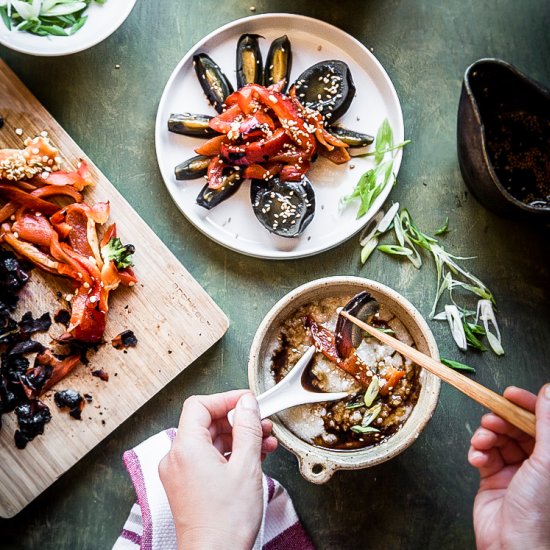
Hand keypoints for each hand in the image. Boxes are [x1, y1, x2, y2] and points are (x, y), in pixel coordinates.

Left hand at [159, 390, 277, 549]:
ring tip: (263, 444)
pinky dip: (228, 455)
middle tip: (262, 424)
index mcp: (185, 448)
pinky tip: (251, 460)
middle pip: (206, 423)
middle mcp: (176, 458)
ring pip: (209, 442)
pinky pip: (206, 459)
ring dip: (237, 439)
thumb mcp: (246, 466)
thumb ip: (247, 428)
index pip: (200, 405)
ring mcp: (179, 473)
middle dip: (237, 421)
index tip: (247, 401)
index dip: (226, 399)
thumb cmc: (226, 522)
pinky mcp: (186, 486)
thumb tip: (247, 403)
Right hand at [468, 384, 549, 548]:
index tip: (509, 394)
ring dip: (485, 436)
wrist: (513, 546)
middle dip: (500, 421)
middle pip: (515, 427)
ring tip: (481, 442)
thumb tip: (549, 390)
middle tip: (490, 420)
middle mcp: (536, 463)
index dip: (526, 405)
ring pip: (496, 439)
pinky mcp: (493, 480)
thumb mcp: (547, 460)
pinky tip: (477, 458)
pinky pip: (483, 456)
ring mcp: (514, 471)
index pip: (540, 421)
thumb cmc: (540, 512)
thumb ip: (547, 423)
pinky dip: (477, 453)